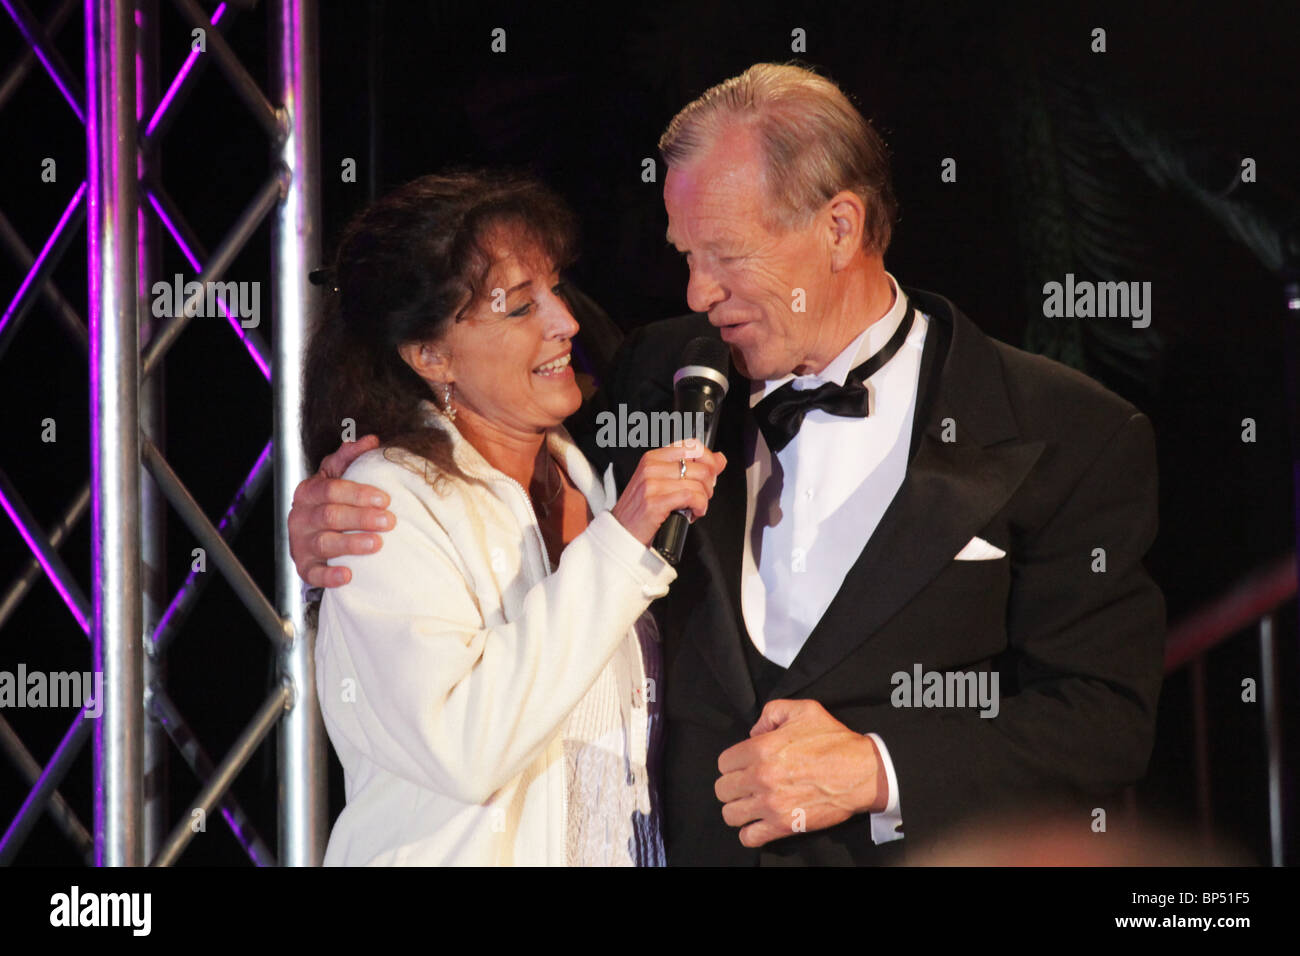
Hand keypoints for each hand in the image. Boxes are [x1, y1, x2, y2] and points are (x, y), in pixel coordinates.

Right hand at [288, 434, 394, 587]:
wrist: (313, 534)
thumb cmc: (330, 501)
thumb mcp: (336, 476)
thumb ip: (350, 457)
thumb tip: (370, 440)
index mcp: (308, 492)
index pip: (331, 489)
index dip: (358, 493)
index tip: (385, 499)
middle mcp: (300, 517)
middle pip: (330, 515)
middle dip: (361, 518)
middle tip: (389, 521)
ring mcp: (301, 543)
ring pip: (325, 543)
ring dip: (351, 543)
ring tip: (377, 543)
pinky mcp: (305, 567)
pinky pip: (314, 574)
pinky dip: (330, 576)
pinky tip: (348, 575)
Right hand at [609, 439, 725, 545]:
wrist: (622, 533)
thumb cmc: (643, 510)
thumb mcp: (666, 483)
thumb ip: (694, 469)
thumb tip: (720, 459)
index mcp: (653, 458)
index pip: (692, 446)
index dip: (709, 461)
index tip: (709, 476)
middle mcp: (651, 467)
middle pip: (701, 467)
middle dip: (708, 486)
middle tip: (700, 497)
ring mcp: (651, 484)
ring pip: (699, 483)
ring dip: (704, 500)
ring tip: (694, 508)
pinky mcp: (655, 502)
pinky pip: (692, 497)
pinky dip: (699, 508)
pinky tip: (693, 514)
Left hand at [715, 699, 885, 847]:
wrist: (862, 772)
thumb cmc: (834, 741)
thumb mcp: (803, 709)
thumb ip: (771, 713)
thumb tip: (754, 731)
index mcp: (761, 749)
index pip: (723, 763)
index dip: (733, 763)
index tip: (744, 765)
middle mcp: (761, 777)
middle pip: (722, 789)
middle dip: (732, 786)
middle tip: (746, 784)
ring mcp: (771, 804)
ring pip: (730, 814)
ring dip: (738, 809)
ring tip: (750, 804)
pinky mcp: (784, 825)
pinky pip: (749, 837)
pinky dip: (750, 833)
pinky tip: (759, 823)